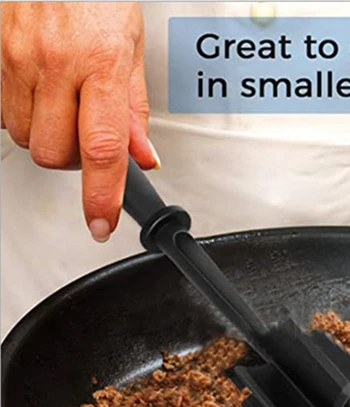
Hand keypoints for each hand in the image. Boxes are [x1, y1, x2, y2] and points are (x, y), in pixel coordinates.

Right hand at [1, 1, 158, 241]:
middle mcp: (55, 62)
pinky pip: (3, 110)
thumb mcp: (130, 47)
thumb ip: (135, 109)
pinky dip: (24, 113)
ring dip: (47, 137)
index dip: (101, 196)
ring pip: (24, 137)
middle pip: (53, 154)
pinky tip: (41, 91)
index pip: (102, 150)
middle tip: (86, 138)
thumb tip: (144, 158)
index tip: (101, 224)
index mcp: (101, 63)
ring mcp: (17, 57)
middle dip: (72, 161)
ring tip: (64, 107)